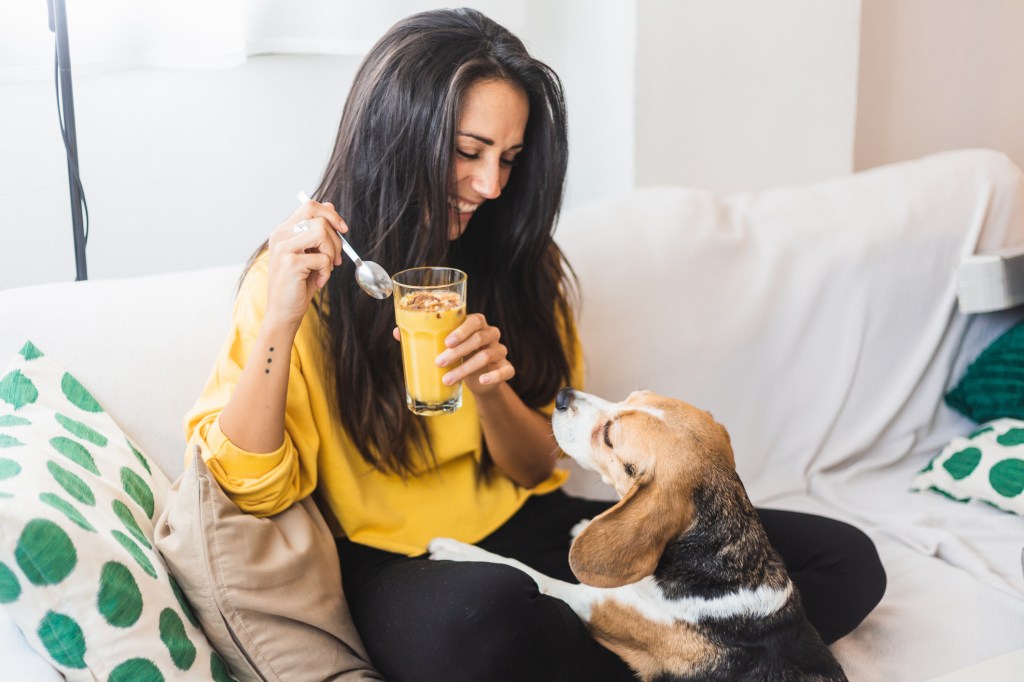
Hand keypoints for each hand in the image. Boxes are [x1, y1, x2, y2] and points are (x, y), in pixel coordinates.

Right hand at [264, 199, 345, 330]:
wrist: (283, 312)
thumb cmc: (298, 284)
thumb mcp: (310, 254)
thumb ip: (317, 232)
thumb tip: (330, 206)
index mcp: (283, 231)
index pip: (309, 206)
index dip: (330, 214)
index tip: (343, 229)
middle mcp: (280, 235)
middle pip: (318, 217)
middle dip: (336, 239)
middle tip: (335, 259)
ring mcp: (283, 248)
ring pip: (321, 232)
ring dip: (331, 253)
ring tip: (325, 269)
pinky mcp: (290, 263)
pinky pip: (322, 258)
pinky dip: (327, 272)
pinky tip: (318, 282)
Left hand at [391, 313, 514, 395]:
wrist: (478, 379)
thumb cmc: (458, 356)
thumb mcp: (443, 346)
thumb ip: (424, 337)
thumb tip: (397, 332)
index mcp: (477, 324)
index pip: (475, 320)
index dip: (462, 330)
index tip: (446, 342)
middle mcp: (491, 334)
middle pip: (479, 338)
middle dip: (457, 352)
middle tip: (438, 363)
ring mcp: (500, 351)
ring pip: (487, 355)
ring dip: (466, 368)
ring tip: (447, 379)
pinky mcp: (506, 368)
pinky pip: (506, 370)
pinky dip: (494, 376)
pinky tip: (481, 381)